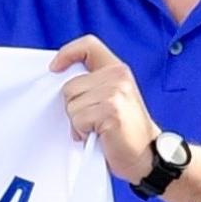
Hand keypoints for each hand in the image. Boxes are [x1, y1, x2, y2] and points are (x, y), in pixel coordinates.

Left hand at [50, 36, 160, 181]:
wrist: (146, 156)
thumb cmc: (123, 131)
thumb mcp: (112, 98)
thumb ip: (93, 85)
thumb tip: (59, 80)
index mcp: (117, 69)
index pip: (88, 45)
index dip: (67, 53)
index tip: (55, 68)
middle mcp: (118, 76)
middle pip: (69, 86)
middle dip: (73, 107)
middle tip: (91, 121)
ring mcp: (115, 92)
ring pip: (71, 104)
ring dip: (78, 122)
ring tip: (96, 129)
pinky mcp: (111, 110)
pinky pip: (78, 119)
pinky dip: (82, 132)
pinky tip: (99, 136)